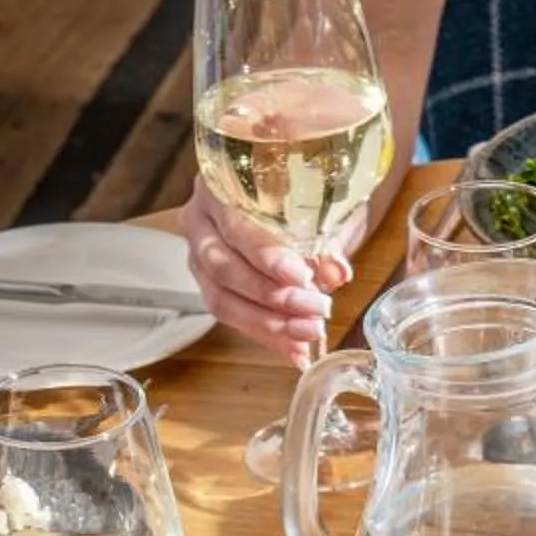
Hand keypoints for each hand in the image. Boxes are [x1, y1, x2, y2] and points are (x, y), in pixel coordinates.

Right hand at [177, 182, 357, 367]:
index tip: (302, 276)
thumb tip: (336, 273)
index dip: (267, 257)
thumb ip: (326, 238)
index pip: (236, 228)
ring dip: (269, 323)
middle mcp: (200, 222)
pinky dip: (267, 335)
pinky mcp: (210, 286)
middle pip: (224, 270)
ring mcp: (199, 257)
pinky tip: (296, 349)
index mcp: (218, 186)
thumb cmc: (305, 193)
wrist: (299, 195)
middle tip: (316, 310)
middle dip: (273, 297)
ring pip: (221, 300)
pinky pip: (233, 317)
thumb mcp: (321, 207)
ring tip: (309, 332)